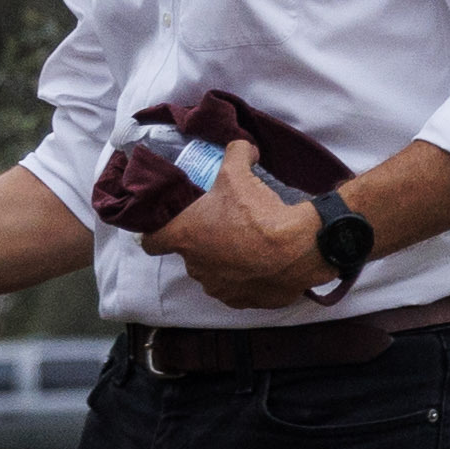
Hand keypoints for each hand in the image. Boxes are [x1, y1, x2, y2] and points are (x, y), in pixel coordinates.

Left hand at [147, 138, 327, 310]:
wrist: (298, 250)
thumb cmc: (258, 214)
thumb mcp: (239, 173)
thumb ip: (234, 153)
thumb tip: (242, 146)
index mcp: (186, 238)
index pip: (151, 242)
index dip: (156, 232)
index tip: (167, 227)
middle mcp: (196, 267)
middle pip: (190, 255)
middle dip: (202, 243)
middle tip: (223, 226)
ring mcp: (219, 288)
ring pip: (214, 274)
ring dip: (223, 262)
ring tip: (245, 246)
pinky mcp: (243, 301)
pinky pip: (238, 289)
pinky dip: (246, 279)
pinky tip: (261, 264)